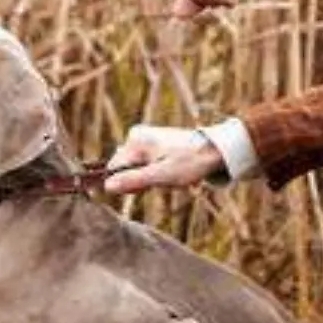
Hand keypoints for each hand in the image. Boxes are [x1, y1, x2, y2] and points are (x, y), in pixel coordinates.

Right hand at [104, 125, 224, 193]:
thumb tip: (107, 186)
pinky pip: (146, 165)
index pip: (114, 169)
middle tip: (164, 180)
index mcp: (135, 140)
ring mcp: (145, 139)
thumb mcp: (160, 175)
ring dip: (151, 178)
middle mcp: (136, 136)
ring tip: (171, 175)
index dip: (127, 183)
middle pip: (125, 169)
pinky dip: (157, 173)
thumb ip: (133, 180)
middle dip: (142, 180)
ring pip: (137, 169)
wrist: (216, 151)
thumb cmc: (190, 162)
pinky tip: (173, 171)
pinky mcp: (154, 145)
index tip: (147, 186)